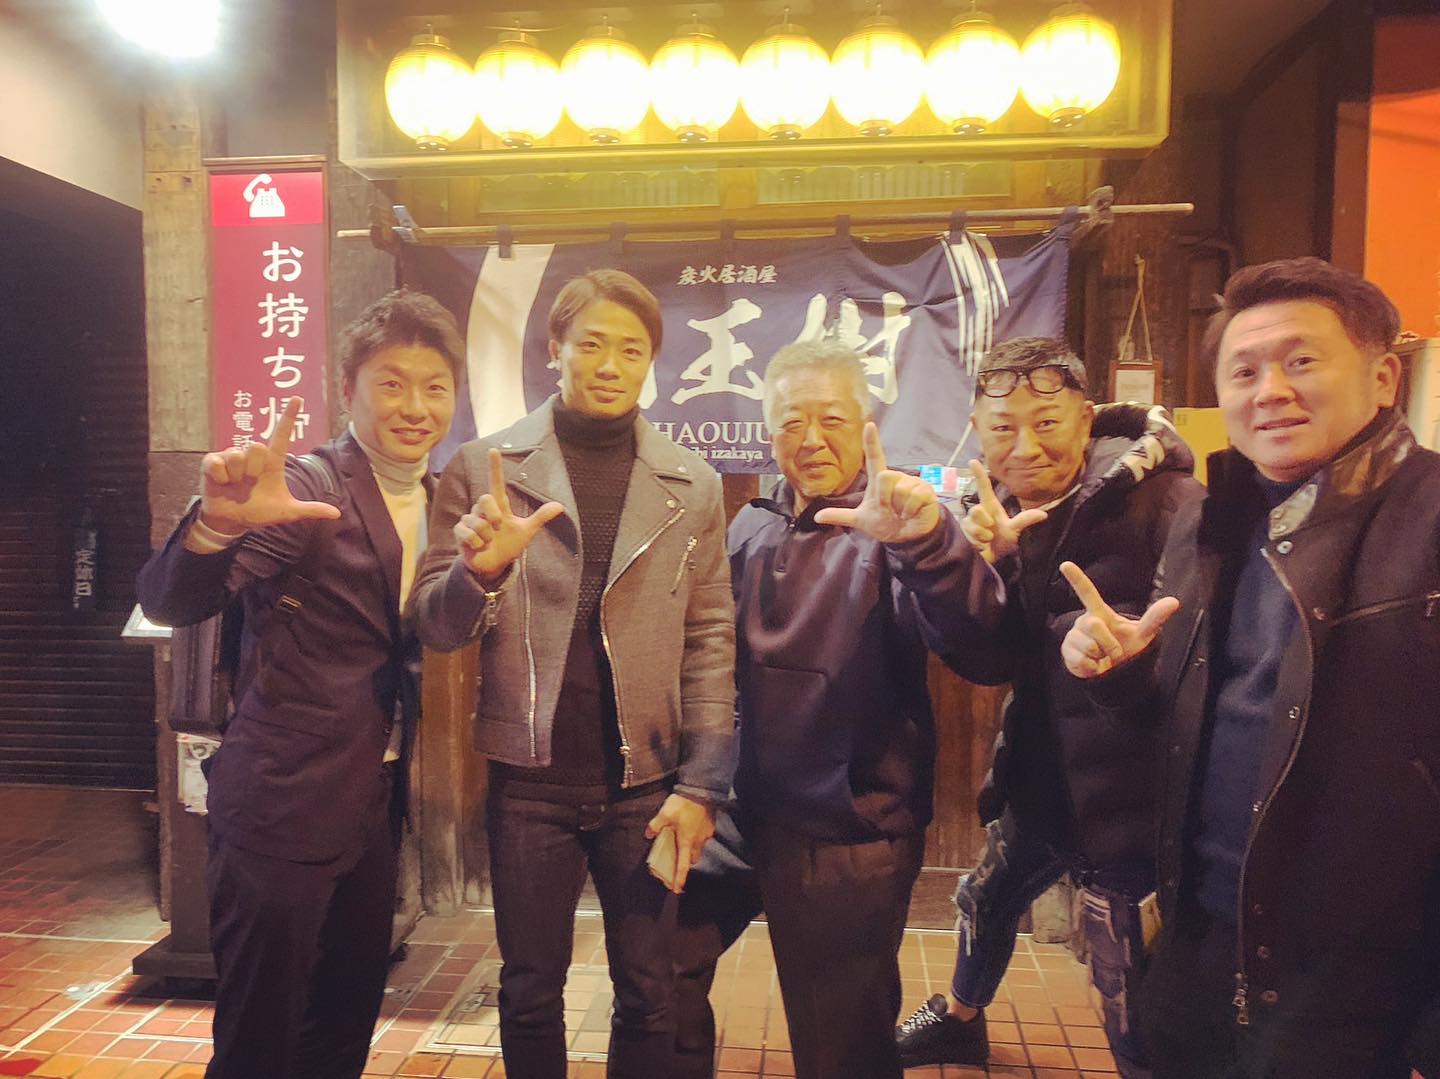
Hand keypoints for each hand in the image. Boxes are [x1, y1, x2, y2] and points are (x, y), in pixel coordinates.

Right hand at [198, 397, 339, 534]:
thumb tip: (336, 514)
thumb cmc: (259, 511)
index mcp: (272, 462)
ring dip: (236, 476)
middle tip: (250, 482)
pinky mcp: (212, 462)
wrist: (232, 520)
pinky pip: (217, 463)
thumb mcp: (286, 511)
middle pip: (256, 446)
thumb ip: (309, 510)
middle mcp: (252, 455)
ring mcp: (231, 457)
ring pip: (236, 455)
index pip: (282, 435)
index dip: (289, 416)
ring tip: (235, 484)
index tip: (297, 398)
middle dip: (253, 468)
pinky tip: (221, 483)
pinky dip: (220, 477)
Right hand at [455, 448, 564, 585]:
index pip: (496, 483)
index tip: (493, 450)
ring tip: (488, 542)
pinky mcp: (460, 532)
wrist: (495, 565)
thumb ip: (540, 517)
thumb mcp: (526, 531)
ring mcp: (470, 520)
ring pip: (477, 521)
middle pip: (485, 499)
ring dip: (486, 536)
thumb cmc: (509, 545)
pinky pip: (467, 532)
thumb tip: (560, 506)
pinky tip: (478, 546)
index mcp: (499, 506)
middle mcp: (483, 510)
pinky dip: (476, 542)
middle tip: (497, 528)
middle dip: (493, 515)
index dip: (495, 467)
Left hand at [645, 793, 715, 893]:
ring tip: (685, 838)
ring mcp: (707, 835)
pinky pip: (704, 837)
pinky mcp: (711, 827)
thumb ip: (655, 825)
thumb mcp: (665, 814)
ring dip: (693, 848)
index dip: (679, 878)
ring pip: (700, 848)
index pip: (682, 865)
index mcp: (686, 842)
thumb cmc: (683, 804)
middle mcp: (698, 842)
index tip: (677, 889)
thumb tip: (648, 834)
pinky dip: (698, 836)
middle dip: (686, 860)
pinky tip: (693, 827)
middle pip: (693, 859)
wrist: (702, 790)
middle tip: (679, 855)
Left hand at [813, 423, 939, 541]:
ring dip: (898, 508)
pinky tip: (911, 514)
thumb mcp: (861, 520)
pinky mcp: (925, 491)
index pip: (874, 458)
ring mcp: (912, 483)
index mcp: (879, 481)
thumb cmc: (886, 523)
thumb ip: (841, 516)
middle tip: (888, 510)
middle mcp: (895, 477)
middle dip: (884, 499)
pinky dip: (910, 511)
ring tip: (901, 512)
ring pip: (900, 490)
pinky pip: (914, 498)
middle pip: (885, 477)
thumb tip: (817, 516)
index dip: (872, 442)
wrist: (907, 537)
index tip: (869, 425)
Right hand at [961, 460, 1047, 562]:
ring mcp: (969, 524)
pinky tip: (980, 547)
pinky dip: (978, 544)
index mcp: (990, 507)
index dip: (978, 475)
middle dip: (985, 522)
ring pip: (972, 525)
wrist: (992, 559)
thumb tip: (1044, 514)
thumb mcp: (1014, 530)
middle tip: (991, 531)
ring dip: (983, 536)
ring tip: (987, 540)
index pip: (984, 488)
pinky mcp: (961, 535)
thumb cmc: (1002, 542)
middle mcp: (978, 513)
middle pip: (976, 510)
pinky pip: (969, 536)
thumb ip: (1025, 520)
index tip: (973, 461)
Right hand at [1059, 561, 1180, 678]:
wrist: (1114, 673)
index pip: (1087, 592)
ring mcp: (1073, 636)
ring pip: (1088, 646)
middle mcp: (1084, 621)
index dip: (1076, 578)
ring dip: (1100, 658)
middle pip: (1094, 626)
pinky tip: (1093, 666)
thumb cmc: (1127, 648)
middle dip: (1109, 643)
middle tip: (1115, 651)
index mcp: (1099, 612)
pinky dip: (1091, 668)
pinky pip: (1081, 660)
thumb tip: (1174, 601)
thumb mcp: (1143, 634)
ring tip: (1101, 658)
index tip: (1065, 564)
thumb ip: (1154, 618)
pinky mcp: (1067, 653)